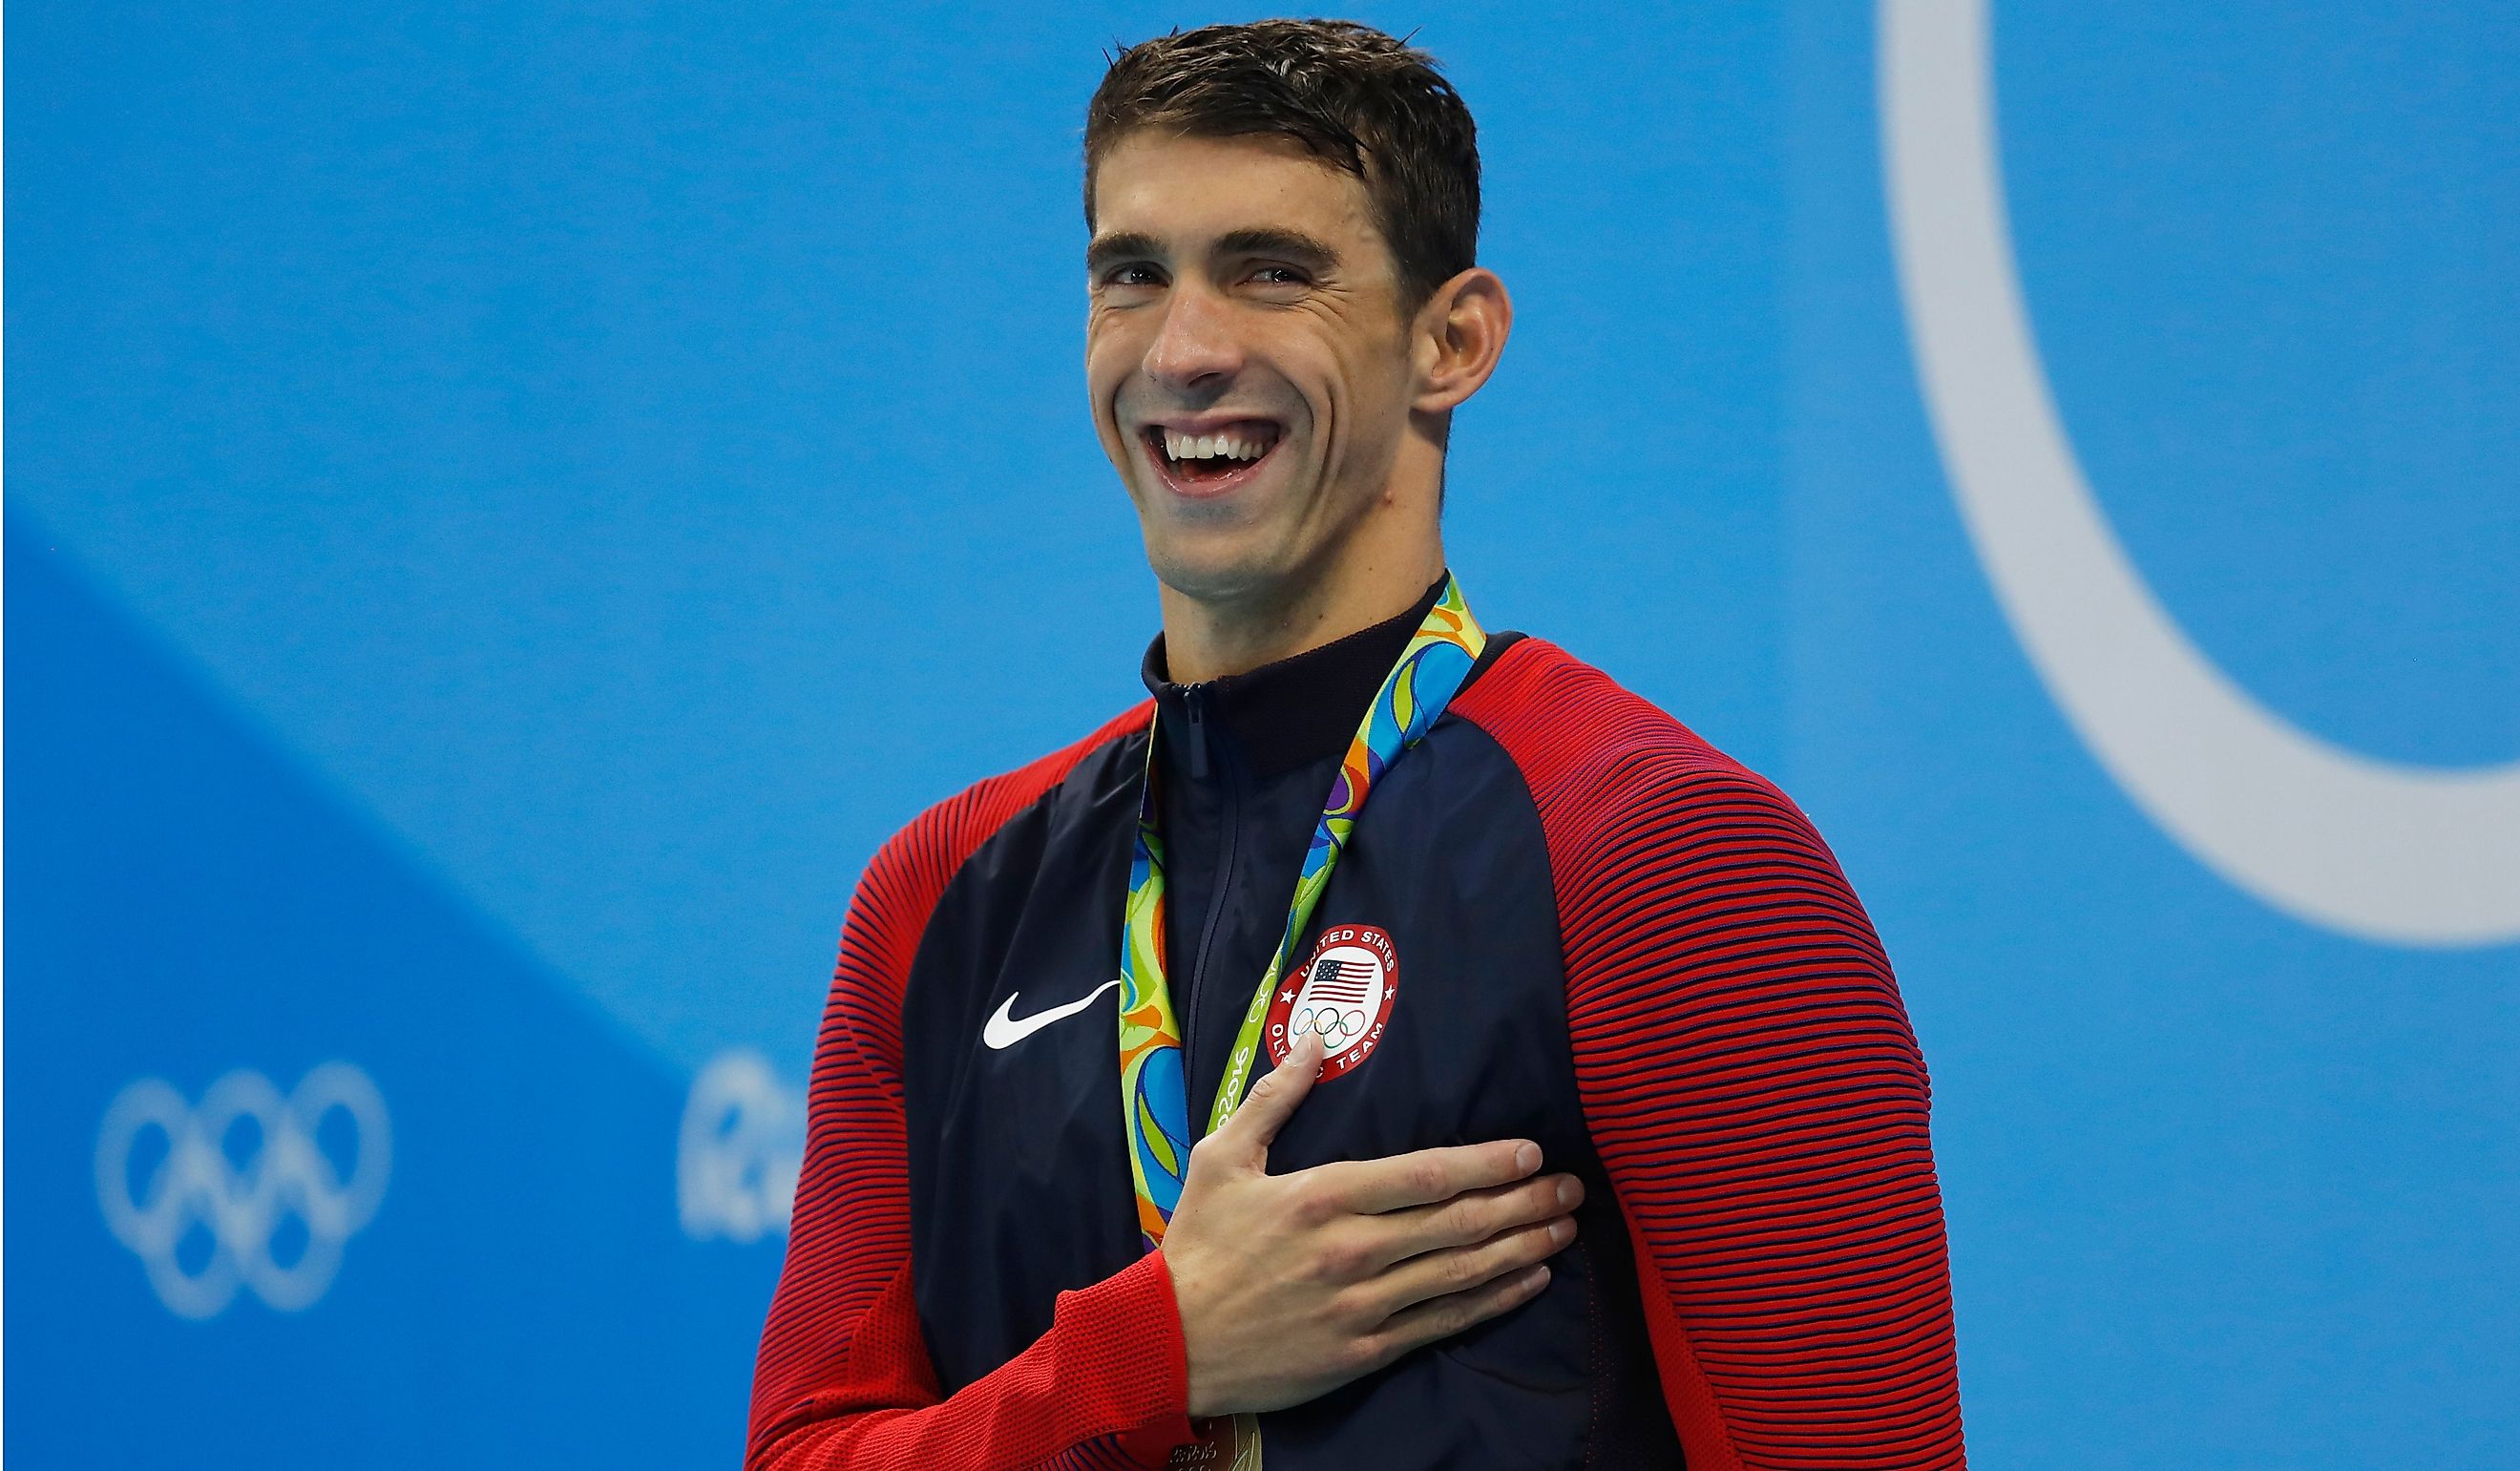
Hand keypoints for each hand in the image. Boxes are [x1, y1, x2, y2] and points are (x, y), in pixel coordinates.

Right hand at [1159, 1029, 1583, 1418]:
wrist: (1166, 1342)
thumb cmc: (1197, 1245)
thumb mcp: (1221, 1157)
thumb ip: (1276, 1097)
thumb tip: (1315, 1038)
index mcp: (1322, 1195)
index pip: (1426, 1174)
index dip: (1487, 1163)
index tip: (1531, 1152)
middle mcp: (1351, 1249)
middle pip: (1458, 1221)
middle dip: (1524, 1202)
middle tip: (1572, 1188)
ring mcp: (1361, 1304)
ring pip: (1461, 1272)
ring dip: (1522, 1248)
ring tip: (1564, 1229)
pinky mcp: (1364, 1350)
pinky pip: (1443, 1323)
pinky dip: (1492, 1301)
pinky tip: (1528, 1281)